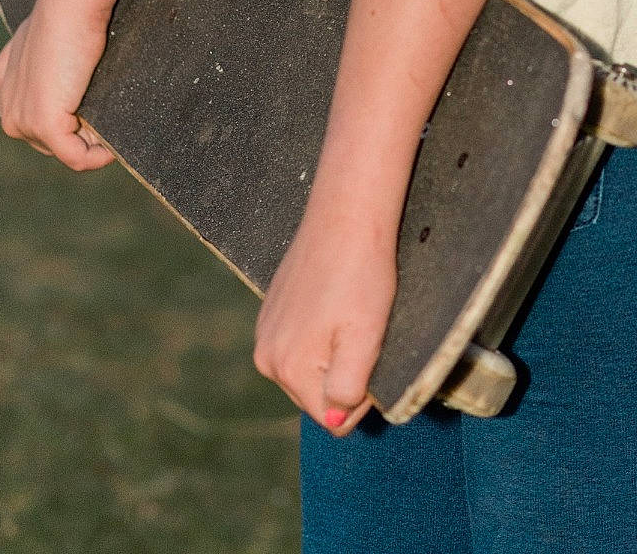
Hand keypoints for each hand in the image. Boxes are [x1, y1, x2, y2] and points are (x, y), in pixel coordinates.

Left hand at [0, 0, 116, 171]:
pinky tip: (112, 146)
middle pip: (54, 144)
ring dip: (93, 140)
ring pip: (68, 150)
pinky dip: (98, 156)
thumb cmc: (53, 20)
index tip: (90, 105)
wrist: (67, 8)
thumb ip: (4, 68)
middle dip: (81, 133)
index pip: (37, 128)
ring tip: (106, 108)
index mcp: (6, 100)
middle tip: (102, 103)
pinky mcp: (46, 125)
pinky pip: (77, 158)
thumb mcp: (21, 44)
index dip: (66, 122)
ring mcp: (25, 123)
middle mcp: (10, 116)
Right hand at [254, 206, 398, 436]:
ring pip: (309, 369)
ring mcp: (265, 332)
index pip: (334, 418)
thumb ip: (347, 389)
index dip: (362, 394)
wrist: (345, 217)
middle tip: (361, 330)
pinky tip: (332, 301)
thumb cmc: (362, 276)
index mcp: (291, 370)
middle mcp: (268, 358)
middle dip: (344, 374)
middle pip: (317, 396)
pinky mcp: (269, 311)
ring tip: (347, 313)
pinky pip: (298, 342)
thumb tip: (333, 419)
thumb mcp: (366, 338)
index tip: (372, 353)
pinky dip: (319, 331)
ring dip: (332, 352)